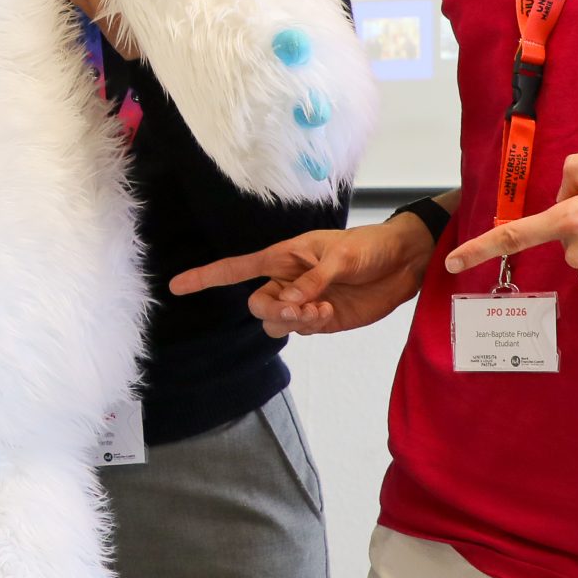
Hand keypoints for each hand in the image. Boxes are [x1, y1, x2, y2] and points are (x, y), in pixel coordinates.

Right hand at [170, 212, 435, 335]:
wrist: (402, 263)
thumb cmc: (368, 247)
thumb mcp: (341, 258)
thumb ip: (313, 280)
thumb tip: (288, 301)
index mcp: (283, 257)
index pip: (235, 269)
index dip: (205, 277)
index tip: (175, 286)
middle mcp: (287, 281)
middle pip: (257, 304)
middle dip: (272, 310)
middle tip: (300, 307)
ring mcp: (303, 302)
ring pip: (275, 322)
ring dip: (290, 322)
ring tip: (317, 311)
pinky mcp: (322, 319)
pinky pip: (300, 330)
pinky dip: (309, 326)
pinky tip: (329, 312)